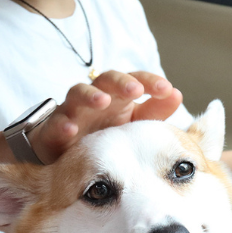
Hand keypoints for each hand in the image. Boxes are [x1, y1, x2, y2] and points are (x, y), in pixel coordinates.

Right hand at [29, 71, 183, 164]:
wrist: (64, 153)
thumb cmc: (101, 134)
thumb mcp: (130, 124)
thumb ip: (153, 113)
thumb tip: (177, 95)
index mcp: (116, 95)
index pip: (135, 80)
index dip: (150, 82)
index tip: (166, 90)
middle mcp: (95, 97)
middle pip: (107, 79)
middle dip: (121, 83)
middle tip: (135, 91)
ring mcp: (73, 111)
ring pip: (79, 94)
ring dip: (91, 96)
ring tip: (102, 102)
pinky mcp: (54, 128)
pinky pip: (57, 123)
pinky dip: (63, 125)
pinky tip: (71, 131)